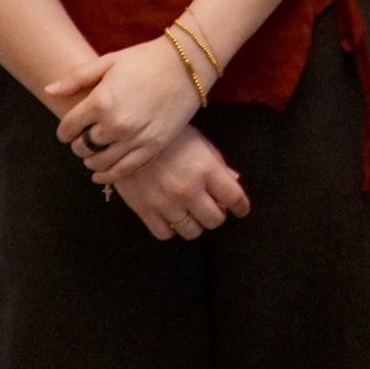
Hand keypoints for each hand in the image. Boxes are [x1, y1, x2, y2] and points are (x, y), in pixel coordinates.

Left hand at [47, 35, 204, 183]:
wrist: (187, 64)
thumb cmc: (146, 59)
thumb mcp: (109, 61)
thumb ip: (76, 78)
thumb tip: (49, 91)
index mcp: (100, 101)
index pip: (68, 128)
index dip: (65, 130)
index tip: (69, 129)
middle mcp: (114, 124)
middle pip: (82, 147)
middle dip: (79, 144)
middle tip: (84, 138)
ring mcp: (134, 138)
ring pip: (99, 162)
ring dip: (91, 160)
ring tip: (94, 152)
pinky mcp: (152, 148)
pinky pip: (122, 171)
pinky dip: (108, 175)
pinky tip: (102, 173)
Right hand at [114, 125, 250, 242]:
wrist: (128, 135)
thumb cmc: (169, 135)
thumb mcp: (199, 142)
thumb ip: (218, 164)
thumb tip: (234, 181)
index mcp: (207, 169)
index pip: (234, 197)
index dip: (241, 206)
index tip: (241, 209)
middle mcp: (189, 190)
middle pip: (215, 220)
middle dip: (217, 214)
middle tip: (212, 207)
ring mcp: (166, 203)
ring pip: (192, 231)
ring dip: (195, 223)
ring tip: (191, 212)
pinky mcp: (145, 210)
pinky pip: (165, 234)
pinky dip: (171, 228)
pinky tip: (171, 216)